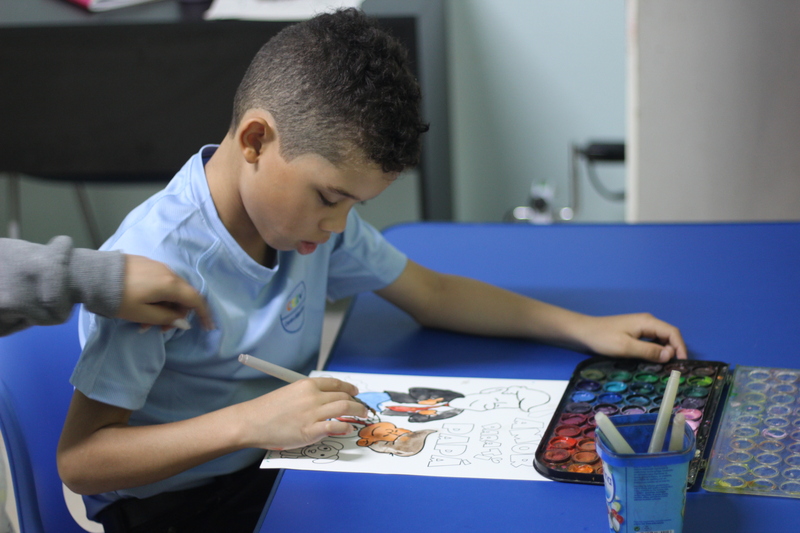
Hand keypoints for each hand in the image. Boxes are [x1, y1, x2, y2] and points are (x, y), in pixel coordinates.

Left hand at [116, 255, 213, 330]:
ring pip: (170, 290)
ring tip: (146, 322)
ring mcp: (157, 266)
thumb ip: (167, 318)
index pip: (195, 300)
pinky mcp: (146, 264)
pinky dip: (158, 297)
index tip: (208, 327)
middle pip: (183, 295)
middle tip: (160, 329)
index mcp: (171, 285)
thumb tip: (184, 321)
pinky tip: (143, 306)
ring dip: (165, 307)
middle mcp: (168, 272)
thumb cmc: (119, 298)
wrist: (94, 275)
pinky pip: (160, 282)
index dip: (204, 314)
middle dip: (176, 314)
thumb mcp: (143, 314)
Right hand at [235, 377, 367, 450]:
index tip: (355, 392)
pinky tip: (349, 428)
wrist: (251, 421)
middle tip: (363, 408)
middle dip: (357, 402)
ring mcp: (312, 414)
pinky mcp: (310, 431)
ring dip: (357, 412)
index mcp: (307, 384)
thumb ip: (308, 395)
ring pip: (345, 409)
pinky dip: (346, 427)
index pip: (335, 383)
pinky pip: (336, 426)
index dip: (349, 388)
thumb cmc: (267, 409)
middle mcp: (313, 397)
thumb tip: (326, 400)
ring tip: (362, 416)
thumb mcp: (290, 393)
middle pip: (344, 396)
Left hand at [578, 313, 686, 362]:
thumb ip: (649, 351)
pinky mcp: (635, 333)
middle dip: (674, 350)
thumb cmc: (603, 338)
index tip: (682, 364)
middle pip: (669, 335)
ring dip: (665, 351)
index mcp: (647, 322)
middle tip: (673, 368)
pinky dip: (656, 350)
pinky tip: (653, 361)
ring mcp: (641, 327)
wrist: (584, 332)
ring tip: (665, 367)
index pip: (672, 332)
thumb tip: (670, 355)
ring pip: (660, 339)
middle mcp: (647, 322)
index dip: (680, 348)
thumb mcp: (626, 347)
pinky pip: (651, 341)